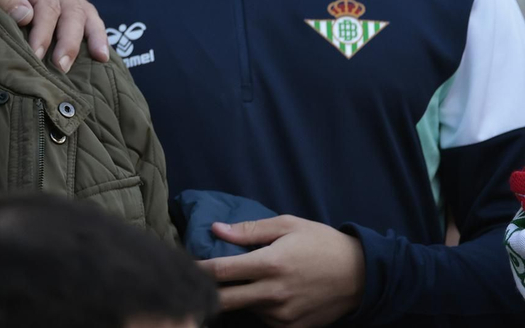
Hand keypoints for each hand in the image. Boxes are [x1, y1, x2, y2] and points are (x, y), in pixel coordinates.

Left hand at [0, 0, 108, 71]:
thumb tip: (26, 17)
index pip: (47, 4)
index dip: (44, 31)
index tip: (35, 54)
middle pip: (71, 10)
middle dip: (68, 40)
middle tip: (60, 66)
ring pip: (84, 12)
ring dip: (90, 37)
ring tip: (98, 60)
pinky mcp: (61, 3)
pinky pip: (85, 16)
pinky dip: (95, 32)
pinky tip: (101, 53)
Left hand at [199, 216, 365, 327]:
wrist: (361, 276)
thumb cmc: (321, 243)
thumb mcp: (287, 225)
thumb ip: (249, 230)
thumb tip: (216, 229)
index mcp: (270, 264)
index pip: (220, 271)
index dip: (197, 269)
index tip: (181, 265)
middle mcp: (274, 294)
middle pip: (223, 300)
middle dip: (204, 292)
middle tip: (193, 282)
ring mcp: (283, 316)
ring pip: (244, 308)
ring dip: (237, 297)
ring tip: (241, 280)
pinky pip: (263, 320)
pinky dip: (258, 308)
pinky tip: (265, 293)